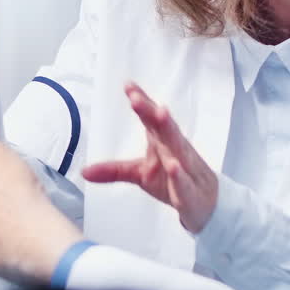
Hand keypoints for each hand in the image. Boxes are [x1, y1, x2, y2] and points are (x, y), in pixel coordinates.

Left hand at [82, 82, 218, 232]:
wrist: (206, 204)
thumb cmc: (173, 181)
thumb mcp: (139, 175)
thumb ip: (114, 170)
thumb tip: (83, 171)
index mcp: (162, 141)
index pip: (151, 119)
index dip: (142, 102)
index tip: (128, 86)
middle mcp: (175, 149)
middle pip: (163, 127)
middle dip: (151, 111)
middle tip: (136, 98)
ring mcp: (185, 169)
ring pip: (178, 147)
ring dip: (169, 130)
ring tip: (160, 114)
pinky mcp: (190, 191)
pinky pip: (184, 182)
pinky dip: (179, 175)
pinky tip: (173, 166)